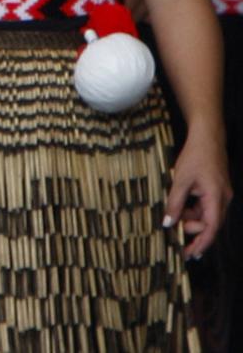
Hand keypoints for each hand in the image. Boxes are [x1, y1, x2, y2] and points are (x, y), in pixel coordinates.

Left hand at [166, 131, 230, 257]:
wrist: (207, 136)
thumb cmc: (195, 156)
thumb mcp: (180, 180)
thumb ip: (174, 203)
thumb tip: (168, 222)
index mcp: (217, 198)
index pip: (211, 228)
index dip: (201, 243)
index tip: (190, 254)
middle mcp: (223, 199)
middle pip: (209, 223)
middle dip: (192, 229)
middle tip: (173, 227)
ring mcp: (221, 194)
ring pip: (206, 215)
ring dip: (190, 218)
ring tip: (174, 214)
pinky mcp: (216, 190)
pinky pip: (205, 206)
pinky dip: (193, 208)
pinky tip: (180, 205)